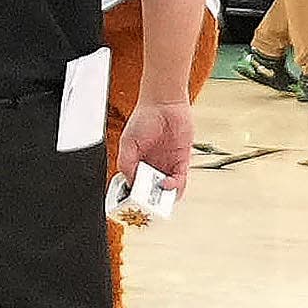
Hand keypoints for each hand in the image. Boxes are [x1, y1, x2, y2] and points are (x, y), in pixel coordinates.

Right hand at [110, 83, 191, 205]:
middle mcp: (152, 165)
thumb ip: (126, 164)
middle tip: (148, 204)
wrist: (165, 103)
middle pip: (152, 190)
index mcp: (137, 162)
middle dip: (151, 199)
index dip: (135, 195)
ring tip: (160, 198)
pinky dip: (177, 186)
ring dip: (164, 196)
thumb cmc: (144, 117)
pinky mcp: (182, 160)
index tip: (134, 202)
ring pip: (167, 188)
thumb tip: (130, 182)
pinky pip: (181, 179)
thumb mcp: (127, 143)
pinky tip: (169, 186)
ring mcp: (167, 163)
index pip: (136, 185)